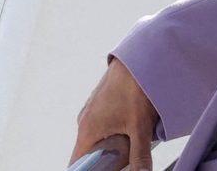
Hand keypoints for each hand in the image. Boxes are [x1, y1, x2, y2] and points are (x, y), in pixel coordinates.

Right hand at [73, 55, 155, 169]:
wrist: (140, 56)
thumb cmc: (135, 88)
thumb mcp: (140, 127)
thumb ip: (140, 155)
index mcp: (87, 130)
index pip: (76, 164)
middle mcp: (84, 120)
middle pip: (88, 152)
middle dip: (104, 161)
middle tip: (123, 161)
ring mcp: (92, 110)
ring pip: (97, 138)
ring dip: (110, 146)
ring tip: (129, 144)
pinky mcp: (101, 103)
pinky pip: (102, 125)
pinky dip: (113, 132)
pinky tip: (131, 128)